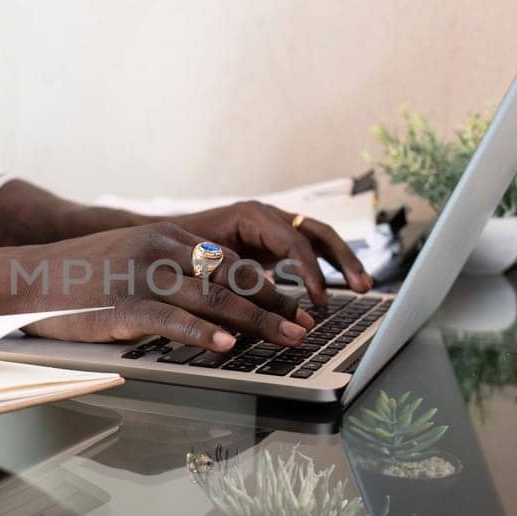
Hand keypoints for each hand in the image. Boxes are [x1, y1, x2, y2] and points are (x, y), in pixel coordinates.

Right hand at [16, 223, 315, 350]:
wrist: (26, 278)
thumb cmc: (79, 278)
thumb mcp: (130, 258)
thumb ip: (169, 270)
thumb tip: (210, 298)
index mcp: (166, 237)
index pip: (230, 261)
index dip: (268, 286)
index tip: (297, 306)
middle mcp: (161, 250)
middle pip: (232, 277)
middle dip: (275, 304)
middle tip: (307, 326)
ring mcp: (143, 276)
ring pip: (213, 298)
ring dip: (258, 321)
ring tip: (289, 339)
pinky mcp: (123, 305)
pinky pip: (172, 320)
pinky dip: (204, 334)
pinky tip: (229, 347)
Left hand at [166, 201, 371, 305]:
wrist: (153, 238)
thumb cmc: (172, 249)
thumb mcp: (200, 262)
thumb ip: (230, 277)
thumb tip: (258, 301)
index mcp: (250, 215)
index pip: (293, 241)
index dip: (310, 271)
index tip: (318, 300)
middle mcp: (266, 216)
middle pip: (316, 232)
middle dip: (342, 259)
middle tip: (362, 287)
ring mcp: (271, 227)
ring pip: (317, 239)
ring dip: (341, 261)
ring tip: (363, 286)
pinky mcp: (271, 242)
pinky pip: (306, 250)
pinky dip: (323, 267)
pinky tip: (331, 292)